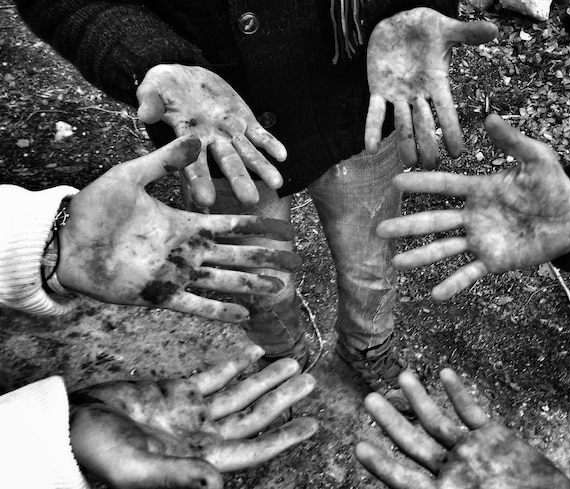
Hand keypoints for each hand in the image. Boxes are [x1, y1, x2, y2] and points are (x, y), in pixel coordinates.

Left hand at [57, 135, 300, 322]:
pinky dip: (220, 310)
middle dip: (268, 258)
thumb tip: (196, 138)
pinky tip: (244, 314)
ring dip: (252, 284)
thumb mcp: (131, 176)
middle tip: (297, 262)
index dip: (260, 226)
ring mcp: (176, 275)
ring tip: (279, 287)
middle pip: (238, 255)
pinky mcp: (160, 295)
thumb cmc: (96, 207)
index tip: (286, 229)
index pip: (232, 225)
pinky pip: (196, 305)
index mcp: (185, 224)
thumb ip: (164, 161)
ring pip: (224, 281)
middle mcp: (188, 251)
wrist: (65, 239)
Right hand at [69, 344, 317, 488]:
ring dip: (264, 378)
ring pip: (238, 393)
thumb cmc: (100, 453)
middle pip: (253, 416)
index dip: (284, 438)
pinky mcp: (176, 391)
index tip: (313, 425)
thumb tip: (218, 481)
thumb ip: (180, 475)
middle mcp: (202, 435)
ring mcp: (191, 412)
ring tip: (290, 362)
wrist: (72, 425)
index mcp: (200, 458)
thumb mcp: (138, 469)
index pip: (253, 449)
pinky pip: (212, 376)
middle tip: (309, 380)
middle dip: (282, 399)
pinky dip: (232, 365)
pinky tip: (252, 353)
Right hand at [137, 64, 286, 206]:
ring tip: (277, 183)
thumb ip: (149, 102)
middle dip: (239, 181)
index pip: (194, 165)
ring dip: (263, 168)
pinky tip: (283, 155)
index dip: (200, 182)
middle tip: (250, 200)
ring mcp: (231, 133)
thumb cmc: (162, 89)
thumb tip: (144, 113)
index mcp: (188, 140)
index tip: (205, 201)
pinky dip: (271, 143)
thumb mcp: (152, 90)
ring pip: (249, 154)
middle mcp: (213, 142)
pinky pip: (261, 134)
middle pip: (228, 164)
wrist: (184, 77)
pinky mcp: (245, 120)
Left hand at [356, 368, 569, 488]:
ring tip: (403, 375)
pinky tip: (445, 373)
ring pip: (438, 421)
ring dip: (420, 398)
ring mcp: (472, 451)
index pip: (404, 479)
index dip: (382, 464)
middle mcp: (452, 470)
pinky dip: (459, 393)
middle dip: (391, 420)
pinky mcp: (494, 437)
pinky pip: (472, 412)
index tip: (358, 446)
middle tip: (369, 399)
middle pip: (414, 442)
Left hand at [366, 8, 497, 167]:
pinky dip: (372, 130)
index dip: (451, 131)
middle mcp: (418, 95)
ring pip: (402, 124)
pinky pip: (374, 113)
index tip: (457, 152)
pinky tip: (370, 148)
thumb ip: (468, 33)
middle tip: (431, 167)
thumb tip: (494, 29)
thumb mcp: (447, 30)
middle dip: (428, 144)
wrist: (399, 23)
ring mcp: (398, 95)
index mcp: (437, 84)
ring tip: (408, 164)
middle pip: (424, 124)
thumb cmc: (427, 28)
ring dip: (404, 144)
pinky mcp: (378, 90)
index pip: (447, 112)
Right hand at [377, 114, 569, 299]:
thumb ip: (513, 142)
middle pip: (433, 221)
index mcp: (478, 190)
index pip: (444, 186)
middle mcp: (472, 217)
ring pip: (444, 249)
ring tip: (396, 263)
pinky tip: (435, 294)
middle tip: (380, 230)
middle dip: (406, 226)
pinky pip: (469, 273)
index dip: (421, 184)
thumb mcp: (537, 160)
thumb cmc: (554, 187)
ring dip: (420, 256)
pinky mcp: (493, 262)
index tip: (396, 182)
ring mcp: (480, 241)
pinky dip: (453, 284)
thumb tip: (489, 117)